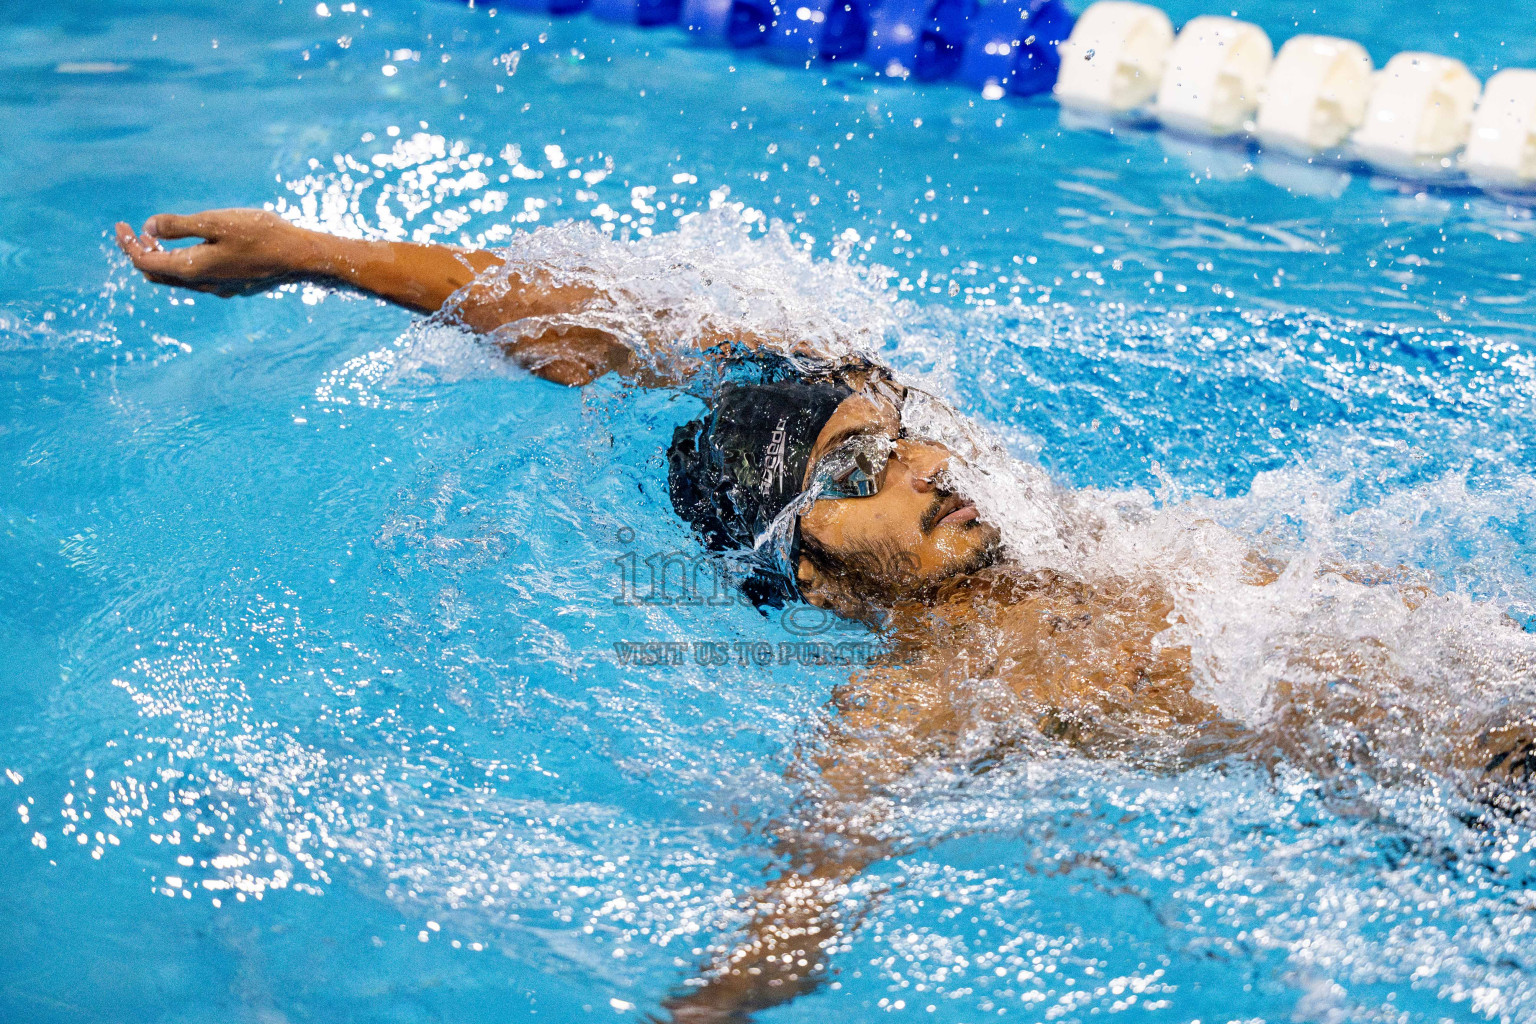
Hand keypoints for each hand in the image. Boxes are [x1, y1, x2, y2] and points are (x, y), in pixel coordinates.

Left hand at [114, 209, 313, 296]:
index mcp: (192, 268)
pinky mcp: (233, 285)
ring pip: (177, 279)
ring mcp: (218, 288)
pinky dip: (182, 264)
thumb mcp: (216, 222)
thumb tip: (149, 227)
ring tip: (158, 238)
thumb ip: (179, 225)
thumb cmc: (261, 234)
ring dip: (161, 259)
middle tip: (134, 232)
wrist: (301, 257)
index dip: (127, 244)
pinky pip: (196, 279)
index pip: (145, 261)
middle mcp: (201, 284)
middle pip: (157, 274)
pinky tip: (192, 249)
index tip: (120, 225)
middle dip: (141, 253)